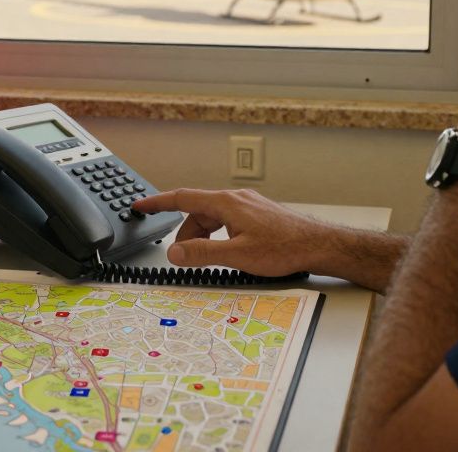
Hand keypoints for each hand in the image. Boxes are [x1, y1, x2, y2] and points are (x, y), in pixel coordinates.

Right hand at [133, 188, 329, 275]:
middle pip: (196, 212)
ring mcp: (247, 205)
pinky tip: (229, 252)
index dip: (157, 203)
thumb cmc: (284, 248)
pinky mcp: (256, 213)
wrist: (318, 244)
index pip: (182, 198)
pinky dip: (218, 235)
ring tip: (210, 259)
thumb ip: (203, 254)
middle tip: (184, 259)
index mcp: (225, 203)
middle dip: (185, 235)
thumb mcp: (238, 256)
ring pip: (212, 218)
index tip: (139, 206)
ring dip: (203, 237)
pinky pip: (226, 221)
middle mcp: (234, 199)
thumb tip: (174, 253)